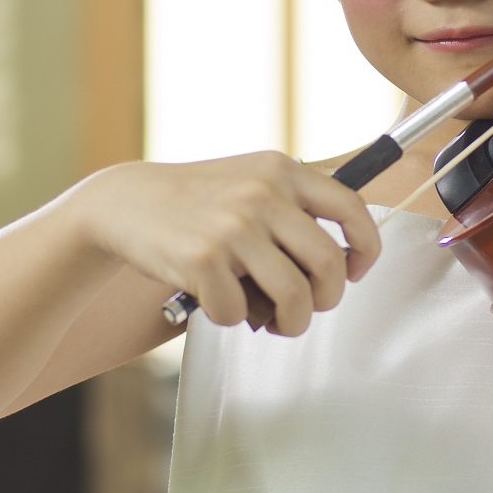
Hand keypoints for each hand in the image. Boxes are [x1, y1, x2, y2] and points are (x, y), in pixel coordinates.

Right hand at [67, 152, 380, 334]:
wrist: (127, 202)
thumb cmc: (198, 201)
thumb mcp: (252, 180)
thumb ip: (294, 207)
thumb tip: (344, 263)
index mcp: (283, 170)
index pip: (351, 208)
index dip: (366, 248)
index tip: (354, 272)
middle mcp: (263, 193)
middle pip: (329, 264)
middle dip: (326, 299)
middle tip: (307, 309)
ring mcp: (233, 225)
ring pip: (294, 296)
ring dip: (290, 322)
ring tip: (274, 321)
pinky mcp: (202, 259)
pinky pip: (238, 312)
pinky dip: (231, 317)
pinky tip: (217, 300)